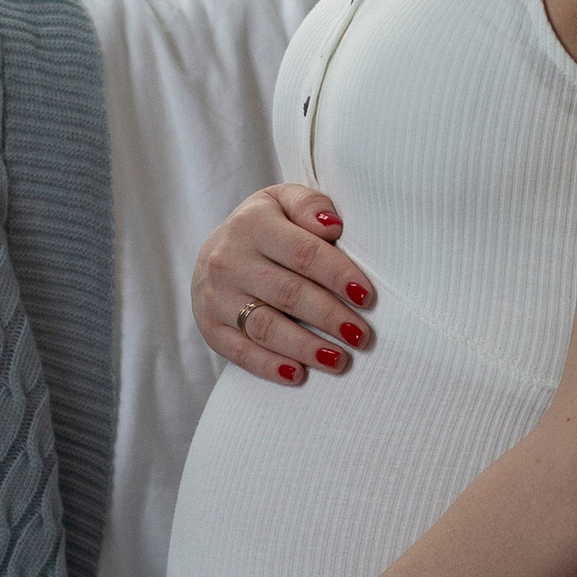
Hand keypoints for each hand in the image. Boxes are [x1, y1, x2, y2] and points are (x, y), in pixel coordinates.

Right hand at [191, 181, 376, 384]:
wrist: (214, 251)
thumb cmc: (265, 227)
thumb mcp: (283, 201)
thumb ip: (309, 206)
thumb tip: (333, 227)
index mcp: (252, 225)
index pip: (303, 253)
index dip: (338, 275)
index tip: (366, 297)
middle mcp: (229, 261)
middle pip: (288, 293)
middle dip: (329, 317)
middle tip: (361, 336)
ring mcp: (216, 297)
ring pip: (266, 327)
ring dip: (305, 347)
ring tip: (339, 360)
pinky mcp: (210, 328)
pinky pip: (240, 352)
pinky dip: (269, 366)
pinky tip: (298, 374)